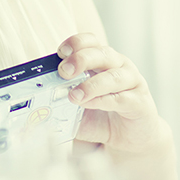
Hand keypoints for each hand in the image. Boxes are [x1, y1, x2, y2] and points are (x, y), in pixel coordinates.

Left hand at [57, 33, 169, 154]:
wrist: (130, 137)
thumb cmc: (101, 115)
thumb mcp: (78, 104)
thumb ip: (62, 99)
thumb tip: (39, 100)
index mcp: (102, 59)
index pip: (90, 41)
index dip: (75, 43)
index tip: (60, 53)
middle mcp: (119, 65)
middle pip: (101, 53)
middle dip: (81, 60)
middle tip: (64, 72)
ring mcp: (132, 82)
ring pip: (113, 76)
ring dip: (91, 85)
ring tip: (74, 96)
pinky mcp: (140, 102)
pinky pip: (121, 98)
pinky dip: (103, 100)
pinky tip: (89, 104)